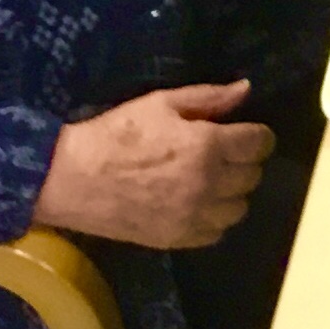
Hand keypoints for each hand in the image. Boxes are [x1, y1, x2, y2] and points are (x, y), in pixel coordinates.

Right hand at [35, 81, 270, 250]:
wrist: (70, 179)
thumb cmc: (116, 134)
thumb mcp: (160, 103)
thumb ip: (209, 98)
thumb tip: (246, 89)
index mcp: (207, 146)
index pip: (259, 143)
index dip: (256, 136)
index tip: (245, 134)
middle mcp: (208, 184)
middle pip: (252, 176)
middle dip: (243, 162)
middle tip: (222, 154)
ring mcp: (193, 215)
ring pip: (239, 208)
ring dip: (231, 193)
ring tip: (210, 181)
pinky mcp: (178, 238)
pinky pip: (216, 233)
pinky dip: (213, 219)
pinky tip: (196, 205)